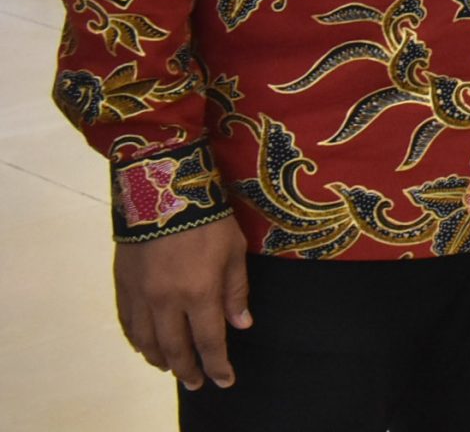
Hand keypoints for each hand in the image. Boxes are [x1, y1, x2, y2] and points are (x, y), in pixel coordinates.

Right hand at [113, 217, 250, 390]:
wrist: (161, 190)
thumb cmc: (207, 218)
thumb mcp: (234, 251)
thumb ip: (236, 291)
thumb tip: (241, 325)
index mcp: (198, 293)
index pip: (209, 341)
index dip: (217, 365)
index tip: (225, 380)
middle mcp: (166, 301)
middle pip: (175, 348)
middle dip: (188, 370)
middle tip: (196, 384)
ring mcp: (140, 294)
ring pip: (147, 341)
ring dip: (160, 360)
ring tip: (172, 369)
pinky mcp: (123, 285)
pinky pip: (127, 323)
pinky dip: (136, 340)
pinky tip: (144, 346)